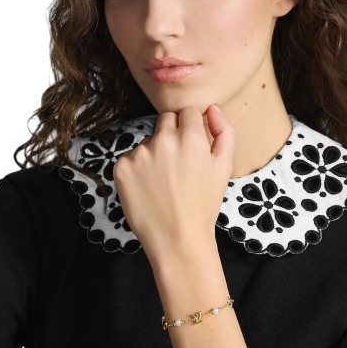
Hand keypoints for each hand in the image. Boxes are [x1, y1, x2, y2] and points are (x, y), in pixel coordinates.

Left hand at [113, 104, 234, 270]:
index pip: (187, 112)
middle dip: (173, 135)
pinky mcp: (121, 167)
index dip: (191, 128)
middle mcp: (163, 140)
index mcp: (190, 137)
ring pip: (148, 140)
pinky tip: (148, 187)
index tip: (191, 148)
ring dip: (155, 153)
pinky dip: (138, 168)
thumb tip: (211, 108)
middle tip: (178, 165)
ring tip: (163, 181)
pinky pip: (131, 157)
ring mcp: (139, 154)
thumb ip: (224, 131)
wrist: (177, 238)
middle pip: (166, 120)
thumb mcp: (224, 167)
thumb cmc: (203, 204)